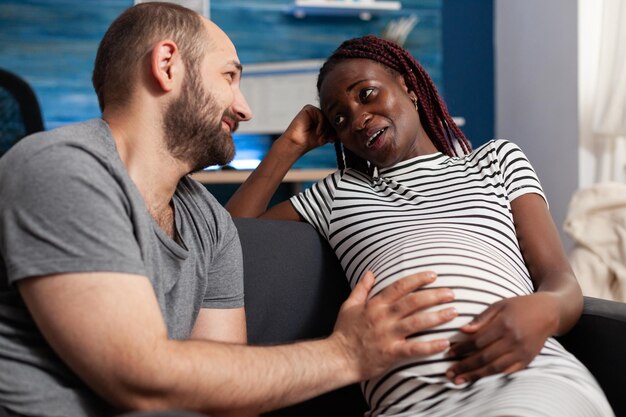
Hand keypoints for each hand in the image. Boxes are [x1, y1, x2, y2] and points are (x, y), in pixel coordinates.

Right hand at [280, 105, 333, 153]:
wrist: (297, 144)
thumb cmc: (310, 141)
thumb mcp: (326, 136)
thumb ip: (335, 130)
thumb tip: (348, 127)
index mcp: (322, 119)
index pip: (334, 121)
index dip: (335, 131)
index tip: (332, 141)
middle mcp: (318, 113)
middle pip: (331, 118)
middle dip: (331, 130)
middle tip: (328, 140)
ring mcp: (313, 110)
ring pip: (327, 117)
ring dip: (326, 129)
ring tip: (321, 138)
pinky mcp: (308, 108)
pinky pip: (321, 114)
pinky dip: (321, 124)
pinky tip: (317, 132)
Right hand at [332, 271, 456, 380]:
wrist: (338, 358)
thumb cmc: (344, 332)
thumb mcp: (349, 305)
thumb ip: (362, 288)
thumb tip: (370, 272)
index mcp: (375, 305)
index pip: (400, 287)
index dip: (417, 279)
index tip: (433, 275)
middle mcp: (383, 317)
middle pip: (413, 302)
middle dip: (434, 296)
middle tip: (451, 293)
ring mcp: (388, 335)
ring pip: (417, 322)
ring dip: (437, 317)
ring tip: (453, 312)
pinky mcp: (391, 353)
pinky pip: (414, 349)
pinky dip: (430, 346)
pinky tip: (445, 343)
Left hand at [446, 293, 558, 383]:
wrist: (548, 312)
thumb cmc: (520, 306)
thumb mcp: (499, 305)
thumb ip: (481, 319)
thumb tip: (462, 330)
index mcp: (504, 325)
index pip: (478, 341)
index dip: (462, 348)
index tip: (449, 352)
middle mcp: (513, 341)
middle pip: (484, 357)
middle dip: (465, 366)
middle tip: (449, 372)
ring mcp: (521, 352)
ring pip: (494, 368)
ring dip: (475, 375)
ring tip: (459, 380)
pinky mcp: (527, 360)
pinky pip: (507, 372)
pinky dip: (492, 376)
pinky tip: (479, 379)